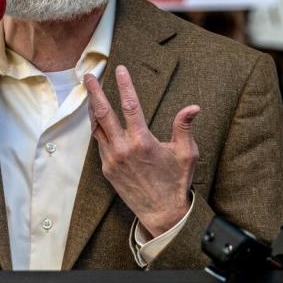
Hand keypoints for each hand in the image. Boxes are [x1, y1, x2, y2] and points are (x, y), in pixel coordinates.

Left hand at [85, 65, 199, 236]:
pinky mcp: (107, 169)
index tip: (120, 69)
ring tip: (89, 92)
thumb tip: (193, 107)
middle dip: (95, 92)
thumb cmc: (176, 181)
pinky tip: (97, 119)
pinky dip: (97, 128)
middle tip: (88, 76)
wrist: (162, 213)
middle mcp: (123, 148)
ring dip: (92, 108)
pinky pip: (99, 143)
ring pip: (97, 128)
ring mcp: (112, 159)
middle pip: (103, 113)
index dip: (125, 85)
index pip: (131, 106)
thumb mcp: (186, 154)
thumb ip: (184, 128)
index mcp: (142, 141)